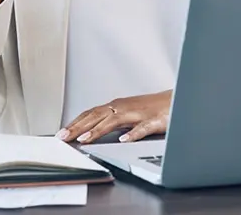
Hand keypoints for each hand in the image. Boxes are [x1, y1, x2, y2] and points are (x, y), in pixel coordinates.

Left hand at [56, 91, 171, 143]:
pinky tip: (125, 140)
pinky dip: (133, 133)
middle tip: (63, 137)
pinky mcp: (155, 121)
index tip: (61, 133)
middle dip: (78, 127)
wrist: (179, 100)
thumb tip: (90, 132)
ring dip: (98, 130)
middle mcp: (124, 107)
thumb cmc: (152, 109)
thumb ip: (111, 123)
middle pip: (97, 116)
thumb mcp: (127, 116)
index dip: (75, 123)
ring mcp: (139, 114)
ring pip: (114, 121)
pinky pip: (142, 128)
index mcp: (116, 106)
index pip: (90, 114)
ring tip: (84, 139)